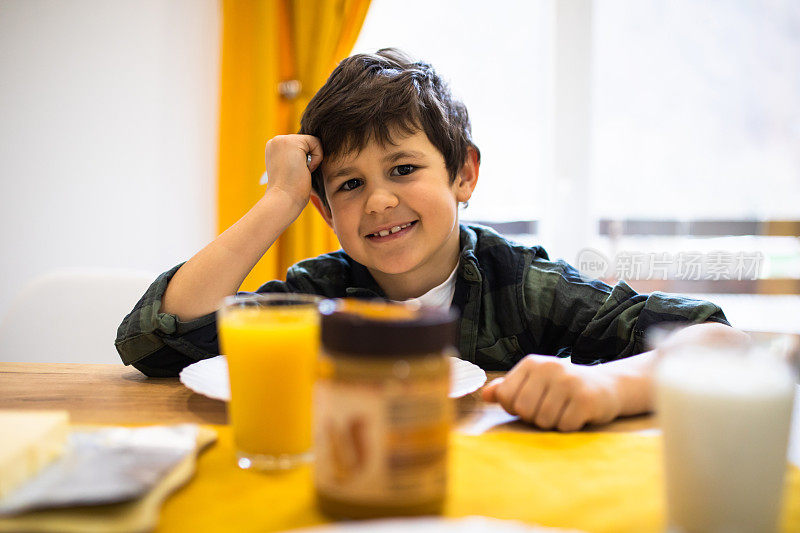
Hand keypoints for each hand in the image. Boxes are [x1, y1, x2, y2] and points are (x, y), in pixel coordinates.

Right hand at [263, 134, 322, 211]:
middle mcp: (275, 141)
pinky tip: (305, 169)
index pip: (300, 146)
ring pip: (312, 142)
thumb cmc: (290, 192)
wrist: (283, 200)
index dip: (305, 160)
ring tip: (300, 172)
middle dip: (308, 159)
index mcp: (274, 148)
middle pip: (307, 143)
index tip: (296, 174)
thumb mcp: (292, 169)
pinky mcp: (291, 141)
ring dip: (312, 159)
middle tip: (297, 174)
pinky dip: (317, 158)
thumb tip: (313, 154)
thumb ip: (298, 158)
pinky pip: (316, 142)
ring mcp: (281, 140)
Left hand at [480, 355, 622, 431]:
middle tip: (551, 408)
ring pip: (543, 420)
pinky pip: (564, 426)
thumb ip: (508, 388)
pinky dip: (569, 426)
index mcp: (531, 363)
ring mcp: (569, 382)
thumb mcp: (534, 383)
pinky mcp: (586, 399)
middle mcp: (549, 367)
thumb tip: (484, 395)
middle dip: (535, 417)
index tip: (532, 402)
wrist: (606, 387)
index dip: (516, 407)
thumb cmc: (562, 388)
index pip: (505, 396)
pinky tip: (578, 414)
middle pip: (524, 410)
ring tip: (565, 409)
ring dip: (553, 422)